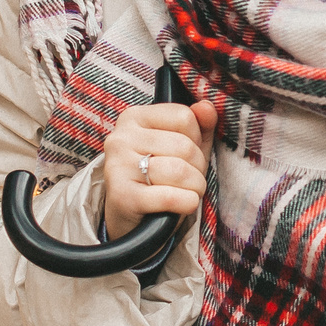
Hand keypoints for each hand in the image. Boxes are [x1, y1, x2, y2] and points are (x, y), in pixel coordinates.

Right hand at [101, 98, 220, 240]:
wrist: (131, 218)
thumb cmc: (159, 178)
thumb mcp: (181, 147)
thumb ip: (199, 125)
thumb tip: (207, 107)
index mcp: (134, 117)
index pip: (184, 117)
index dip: (197, 139)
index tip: (187, 155)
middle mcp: (120, 138)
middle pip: (184, 145)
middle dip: (198, 167)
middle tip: (190, 179)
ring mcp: (118, 166)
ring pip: (179, 170)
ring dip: (195, 187)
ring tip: (187, 192)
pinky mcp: (122, 196)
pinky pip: (170, 196)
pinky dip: (186, 203)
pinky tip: (183, 205)